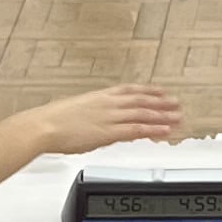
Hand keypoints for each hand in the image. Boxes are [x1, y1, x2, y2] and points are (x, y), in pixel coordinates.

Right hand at [32, 83, 182, 154]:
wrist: (43, 126)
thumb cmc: (52, 120)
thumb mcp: (74, 111)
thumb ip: (90, 114)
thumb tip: (94, 120)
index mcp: (99, 96)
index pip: (130, 90)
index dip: (148, 90)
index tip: (161, 91)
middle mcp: (108, 103)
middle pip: (142, 101)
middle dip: (162, 103)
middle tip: (177, 104)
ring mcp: (110, 116)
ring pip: (144, 114)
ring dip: (163, 116)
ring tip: (179, 118)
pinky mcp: (109, 131)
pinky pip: (137, 129)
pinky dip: (153, 129)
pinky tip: (165, 131)